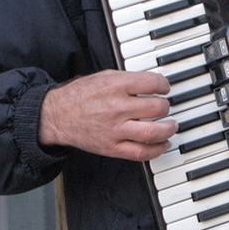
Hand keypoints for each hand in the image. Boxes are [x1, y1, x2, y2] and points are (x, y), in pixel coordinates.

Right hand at [39, 70, 176, 161]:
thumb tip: (154, 83)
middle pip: (156, 108)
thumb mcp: (104, 76)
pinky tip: (162, 143)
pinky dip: (157, 149)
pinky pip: (141, 152)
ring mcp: (115, 130)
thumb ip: (129, 79)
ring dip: (168, 129)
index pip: (152, 83)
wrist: (56, 116)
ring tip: (171, 126)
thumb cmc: (81, 95)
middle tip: (165, 107)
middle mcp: (117, 108)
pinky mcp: (112, 148)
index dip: (164, 85)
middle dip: (166, 107)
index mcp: (115, 86)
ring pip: (153, 132)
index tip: (164, 88)